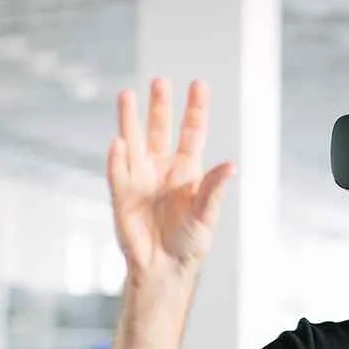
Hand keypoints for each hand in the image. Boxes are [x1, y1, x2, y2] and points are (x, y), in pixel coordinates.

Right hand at [107, 78, 235, 284]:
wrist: (164, 267)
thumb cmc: (190, 242)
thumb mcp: (207, 214)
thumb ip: (214, 189)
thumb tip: (231, 165)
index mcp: (187, 170)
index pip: (192, 132)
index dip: (195, 109)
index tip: (199, 84)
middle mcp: (162, 168)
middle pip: (160, 129)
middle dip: (160, 106)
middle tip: (160, 81)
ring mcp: (140, 178)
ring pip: (134, 142)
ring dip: (130, 120)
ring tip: (127, 94)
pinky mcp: (122, 195)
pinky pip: (118, 172)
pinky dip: (118, 158)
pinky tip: (118, 142)